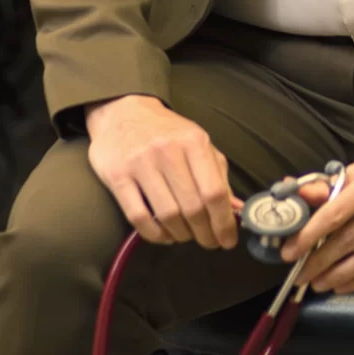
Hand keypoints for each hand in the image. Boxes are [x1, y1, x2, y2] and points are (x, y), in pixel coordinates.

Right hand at [86, 95, 239, 249]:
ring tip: (186, 236)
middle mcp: (168, 151)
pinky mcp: (117, 177)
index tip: (227, 240)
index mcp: (194, 142)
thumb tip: (236, 210)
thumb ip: (218, 175)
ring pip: (167, 215)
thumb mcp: (198, 143)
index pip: (214, 191)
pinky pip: (139, 217)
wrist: (123, 112)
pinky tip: (163, 235)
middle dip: (204, 233)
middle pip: (193, 207)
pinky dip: (154, 234)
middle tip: (208, 242)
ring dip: (181, 234)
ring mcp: (140, 164)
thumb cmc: (167, 132)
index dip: (224, 222)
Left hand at [281, 134, 353, 293]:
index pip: (338, 211)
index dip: (311, 234)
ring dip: (339, 274)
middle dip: (320, 259)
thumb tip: (301, 195)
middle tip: (299, 273)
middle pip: (351, 238)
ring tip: (319, 283)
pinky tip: (345, 284)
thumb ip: (337, 182)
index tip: (291, 249)